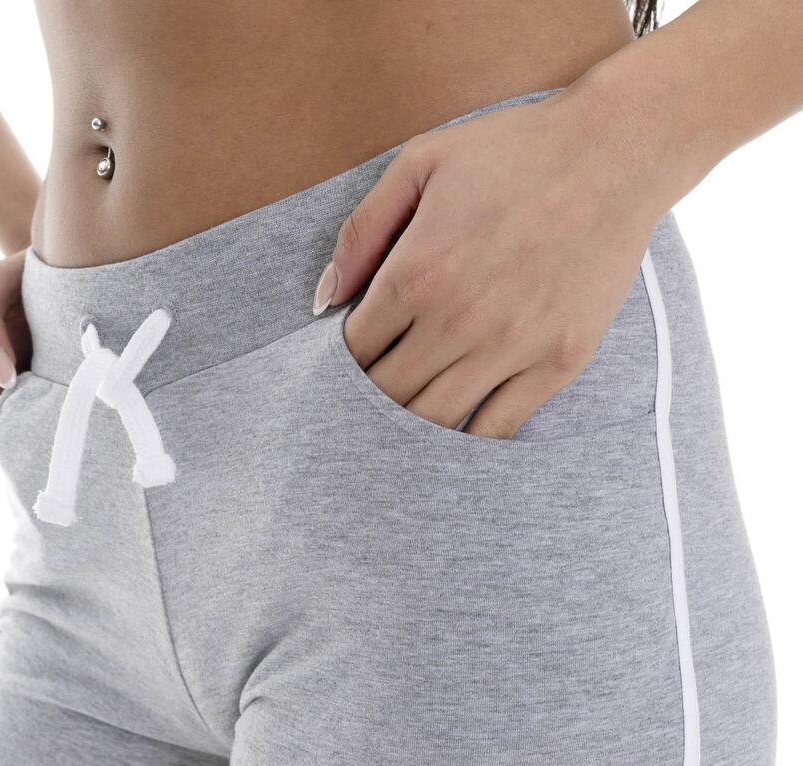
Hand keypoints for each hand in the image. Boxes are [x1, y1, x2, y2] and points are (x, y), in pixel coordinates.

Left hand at [313, 84, 666, 437]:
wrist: (616, 153)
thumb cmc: (514, 153)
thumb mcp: (420, 163)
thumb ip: (362, 232)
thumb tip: (323, 300)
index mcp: (417, 273)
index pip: (355, 349)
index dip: (343, 360)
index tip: (355, 355)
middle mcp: (458, 321)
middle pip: (386, 395)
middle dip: (369, 397)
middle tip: (374, 389)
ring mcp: (510, 348)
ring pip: (435, 420)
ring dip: (409, 426)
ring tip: (407, 411)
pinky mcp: (556, 364)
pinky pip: (497, 428)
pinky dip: (468, 438)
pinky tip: (456, 427)